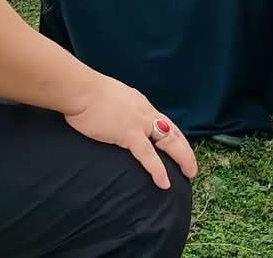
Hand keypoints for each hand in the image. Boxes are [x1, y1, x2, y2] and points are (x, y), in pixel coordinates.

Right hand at [63, 76, 197, 189]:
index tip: (181, 148)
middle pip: (173, 133)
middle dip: (186, 150)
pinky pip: (148, 155)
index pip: (165, 122)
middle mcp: (145, 112)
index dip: (176, 137)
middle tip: (192, 167)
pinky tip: (164, 183)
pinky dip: (158, 170)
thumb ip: (118, 108)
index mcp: (141, 104)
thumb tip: (115, 116)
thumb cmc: (87, 93)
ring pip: (169, 142)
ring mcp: (138, 123)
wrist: (80, 89)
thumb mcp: (111, 97)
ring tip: (189, 174)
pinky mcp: (128, 134)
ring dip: (182, 159)